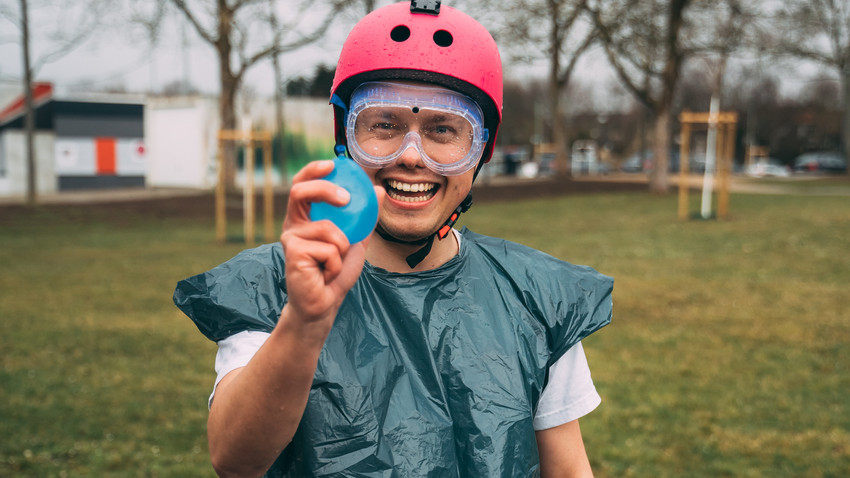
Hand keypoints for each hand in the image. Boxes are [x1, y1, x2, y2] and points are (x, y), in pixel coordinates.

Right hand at [280, 160, 383, 324]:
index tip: (333, 164)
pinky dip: (336, 263)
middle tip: (347, 199)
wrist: (325, 303)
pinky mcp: (293, 254)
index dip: (313, 170)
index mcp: (304, 217)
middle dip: (325, 190)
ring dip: (342, 249)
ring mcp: (290, 238)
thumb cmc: (335, 271)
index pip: (302, 185)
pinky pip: (328, 249)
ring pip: (328, 229)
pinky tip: (325, 274)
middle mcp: (293, 224)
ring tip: (333, 264)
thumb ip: (364, 216)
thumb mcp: (355, 239)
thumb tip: (378, 190)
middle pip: (301, 192)